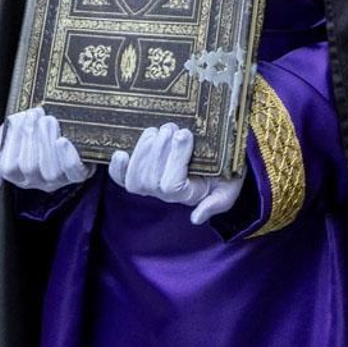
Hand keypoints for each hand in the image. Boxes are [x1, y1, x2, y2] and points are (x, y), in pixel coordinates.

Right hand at [0, 107, 91, 193]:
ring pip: (50, 171)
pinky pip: (74, 172)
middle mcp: (38, 181)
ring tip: (48, 120)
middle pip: (29, 167)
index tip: (20, 118)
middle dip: (31, 136)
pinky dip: (68, 157)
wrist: (57, 122)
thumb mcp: (5, 142)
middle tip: (35, 114)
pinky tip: (62, 140)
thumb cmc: (28, 132)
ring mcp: (60, 179)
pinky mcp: (80, 173)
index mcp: (18, 175)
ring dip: (47, 141)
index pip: (9, 168)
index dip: (14, 140)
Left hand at [108, 122, 242, 224]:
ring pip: (136, 173)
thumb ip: (216, 204)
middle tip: (174, 128)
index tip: (185, 134)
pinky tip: (121, 154)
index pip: (170, 186)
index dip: (174, 158)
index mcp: (186, 194)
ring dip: (146, 147)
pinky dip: (118, 167)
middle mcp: (165, 191)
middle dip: (160, 148)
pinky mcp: (139, 169)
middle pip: (150, 179)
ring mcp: (150, 180)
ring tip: (161, 130)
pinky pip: (121, 177)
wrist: (219, 158)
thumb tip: (196, 218)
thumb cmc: (225, 173)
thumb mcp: (228, 189)